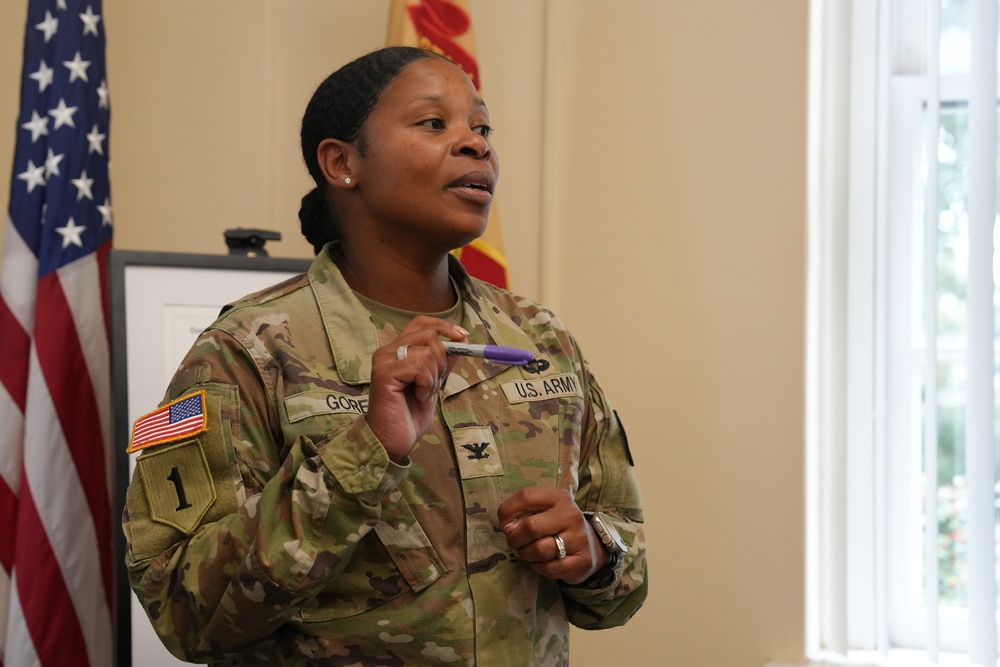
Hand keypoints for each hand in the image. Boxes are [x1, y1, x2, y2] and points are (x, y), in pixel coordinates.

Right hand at [366, 317, 466, 462]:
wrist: (392, 441)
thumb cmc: (408, 416)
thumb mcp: (433, 385)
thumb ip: (443, 364)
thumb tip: (461, 343)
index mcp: (397, 351)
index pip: (421, 323)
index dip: (444, 326)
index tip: (463, 338)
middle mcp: (387, 351)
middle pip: (428, 334)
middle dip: (442, 359)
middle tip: (435, 383)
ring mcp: (384, 361)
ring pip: (427, 352)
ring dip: (433, 377)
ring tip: (423, 394)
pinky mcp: (384, 373)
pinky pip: (419, 367)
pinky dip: (426, 384)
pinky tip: (418, 397)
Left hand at [497, 487, 607, 584]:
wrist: (592, 544)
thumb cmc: (558, 524)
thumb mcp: (544, 510)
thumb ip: (523, 513)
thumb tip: (506, 527)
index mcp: (559, 497)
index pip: (526, 496)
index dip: (507, 510)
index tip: (503, 523)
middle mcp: (571, 515)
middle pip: (531, 527)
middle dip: (515, 538)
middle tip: (513, 542)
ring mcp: (579, 538)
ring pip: (539, 550)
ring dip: (525, 554)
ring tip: (525, 552)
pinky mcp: (582, 561)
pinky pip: (549, 568)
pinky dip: (537, 567)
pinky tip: (539, 562)